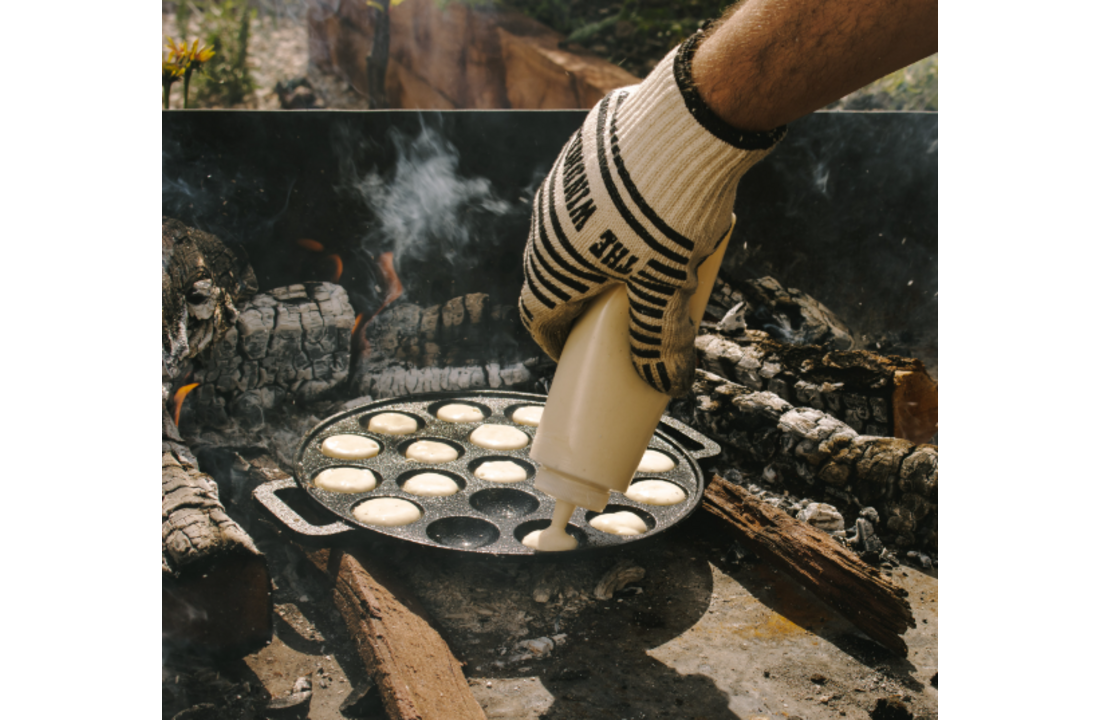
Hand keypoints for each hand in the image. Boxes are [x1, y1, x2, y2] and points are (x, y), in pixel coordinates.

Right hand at [519, 30, 784, 396]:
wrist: (684, 126)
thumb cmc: (669, 216)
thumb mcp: (668, 285)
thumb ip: (660, 337)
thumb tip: (668, 383)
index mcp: (555, 264)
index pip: (537, 314)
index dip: (553, 341)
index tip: (572, 353)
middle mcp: (546, 224)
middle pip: (550, 274)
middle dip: (575, 299)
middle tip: (608, 313)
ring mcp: (561, 182)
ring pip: (568, 231)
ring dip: (590, 253)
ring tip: (632, 260)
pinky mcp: (583, 150)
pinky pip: (586, 194)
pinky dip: (605, 214)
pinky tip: (640, 213)